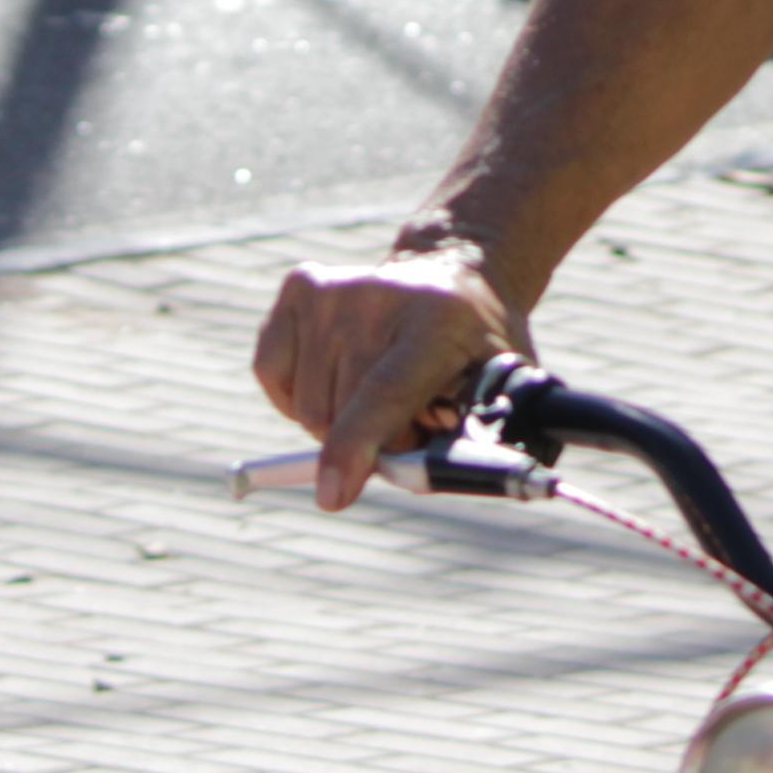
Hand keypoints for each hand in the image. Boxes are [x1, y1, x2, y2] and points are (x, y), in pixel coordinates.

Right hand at [251, 236, 528, 511]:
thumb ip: (468, 442)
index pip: (385, 392)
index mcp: (438, 320)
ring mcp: (332, 289)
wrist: (453, 275)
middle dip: (368, 447)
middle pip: (339, 413)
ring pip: (307, 408)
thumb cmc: (475, 349)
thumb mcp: (499, 390)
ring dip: (339, 428)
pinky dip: (298, 399)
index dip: (357, 447)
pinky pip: (273, 375)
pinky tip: (339, 378)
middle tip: (409, 427)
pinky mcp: (299, 287)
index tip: (333, 496)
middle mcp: (377, 295)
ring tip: (380, 398)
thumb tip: (416, 480)